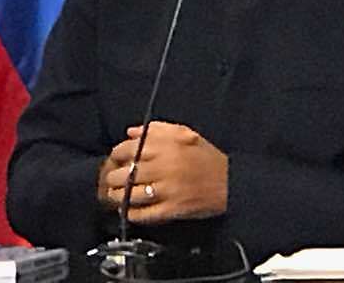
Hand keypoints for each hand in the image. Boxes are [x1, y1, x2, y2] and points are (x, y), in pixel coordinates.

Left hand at [100, 122, 227, 223]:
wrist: (230, 182)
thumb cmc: (207, 157)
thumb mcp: (186, 134)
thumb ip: (158, 130)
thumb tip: (131, 132)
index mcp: (167, 146)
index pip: (129, 149)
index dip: (117, 154)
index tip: (117, 158)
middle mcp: (164, 167)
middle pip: (126, 173)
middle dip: (114, 177)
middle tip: (113, 179)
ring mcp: (167, 190)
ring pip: (130, 195)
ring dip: (118, 196)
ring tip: (116, 195)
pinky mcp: (171, 209)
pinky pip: (143, 214)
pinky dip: (131, 213)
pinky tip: (128, 210)